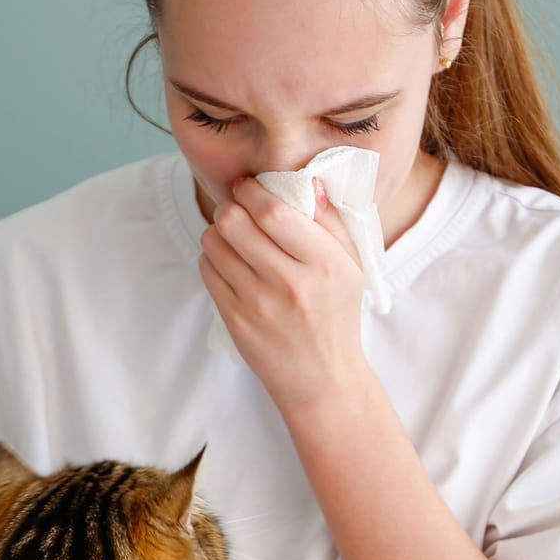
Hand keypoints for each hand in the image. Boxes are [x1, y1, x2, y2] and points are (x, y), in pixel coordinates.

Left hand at [198, 174, 369, 416]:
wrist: (322, 377)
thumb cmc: (337, 315)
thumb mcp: (350, 267)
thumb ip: (331, 222)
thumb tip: (309, 182)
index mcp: (322, 263)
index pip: (273, 212)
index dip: (252, 191)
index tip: (247, 185)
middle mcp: (289, 282)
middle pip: (235, 222)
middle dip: (229, 207)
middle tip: (236, 208)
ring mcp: (257, 303)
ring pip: (214, 244)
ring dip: (218, 232)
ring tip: (232, 237)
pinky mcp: (236, 320)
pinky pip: (208, 271)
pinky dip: (213, 259)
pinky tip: (230, 263)